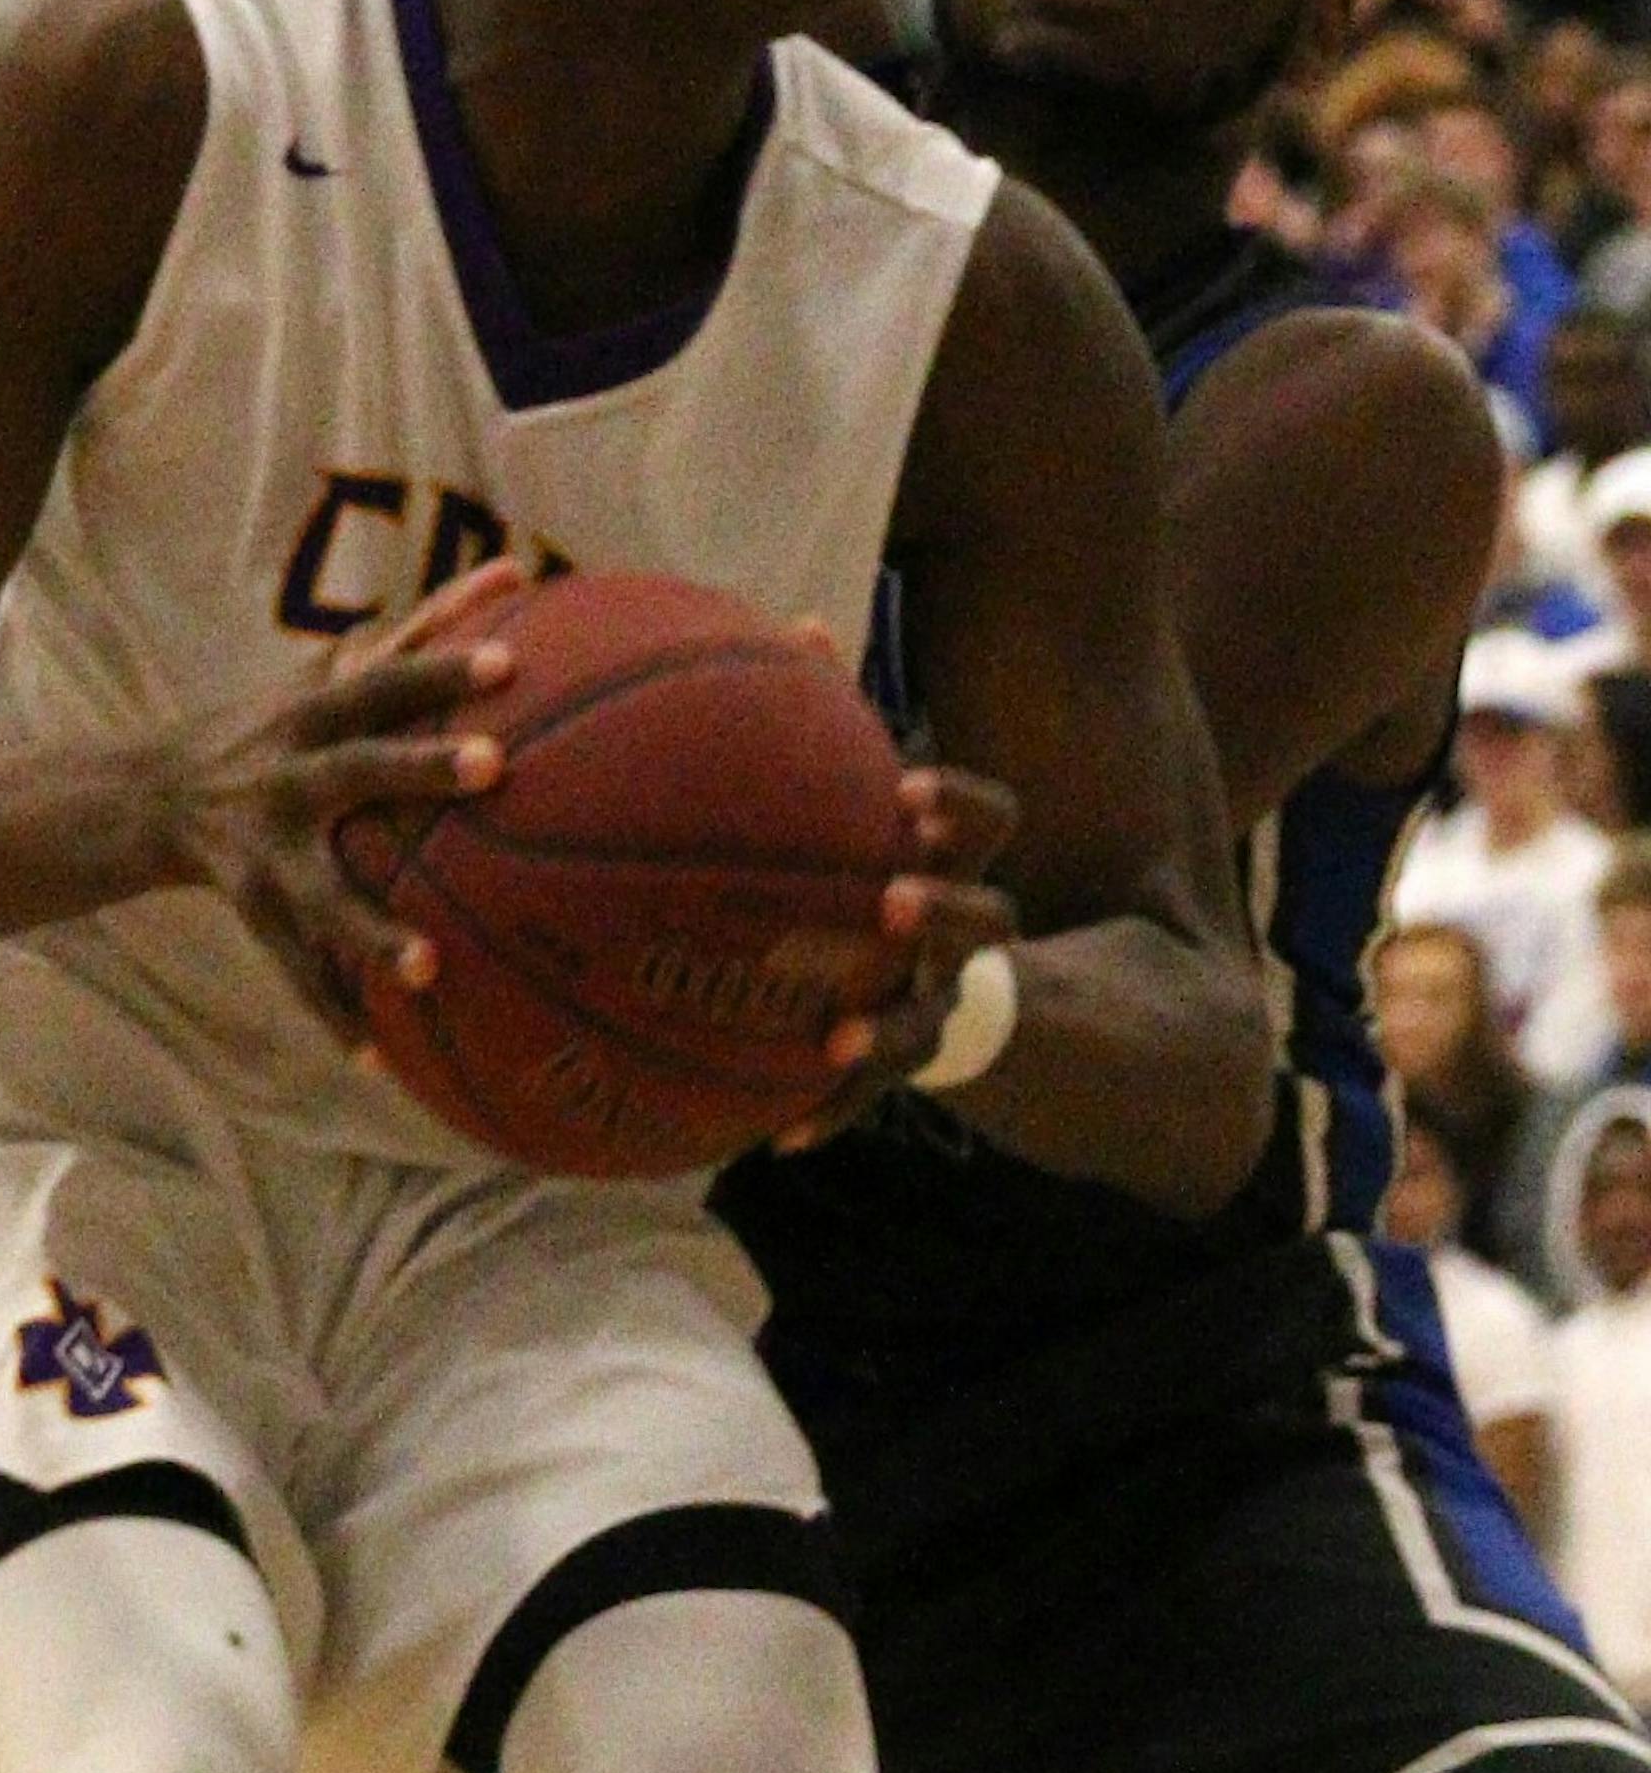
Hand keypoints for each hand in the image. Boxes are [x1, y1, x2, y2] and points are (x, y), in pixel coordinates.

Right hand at [179, 559, 525, 1041]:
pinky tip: (375, 1059)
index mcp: (312, 711)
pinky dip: (331, 1011)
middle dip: (419, 768)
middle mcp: (288, 772)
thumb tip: (524, 570)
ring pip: (319, 892)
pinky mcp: (251, 906)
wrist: (151, 794)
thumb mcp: (333, 669)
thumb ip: (424, 626)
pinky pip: (293, 966)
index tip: (512, 661)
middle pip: (357, 764)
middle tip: (494, 769)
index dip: (443, 664)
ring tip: (430, 969)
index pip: (387, 675)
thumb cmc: (282, 724)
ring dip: (371, 930)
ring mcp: (265, 846)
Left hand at [774, 764, 1020, 1149]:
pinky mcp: (898, 1064)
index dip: (961, 805)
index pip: (991, 821)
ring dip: (891, 1030)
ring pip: (932, 1023)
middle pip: (991, 919)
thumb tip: (803, 631)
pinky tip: (780, 1141)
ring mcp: (935, 1004)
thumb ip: (835, 727)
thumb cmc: (876, 865)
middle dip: (944, 908)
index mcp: (954, 864)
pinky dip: (828, 1115)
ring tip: (843, 1041)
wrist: (923, 977)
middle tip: (892, 899)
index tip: (907, 790)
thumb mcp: (867, 804)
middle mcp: (960, 937)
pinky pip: (865, 1096)